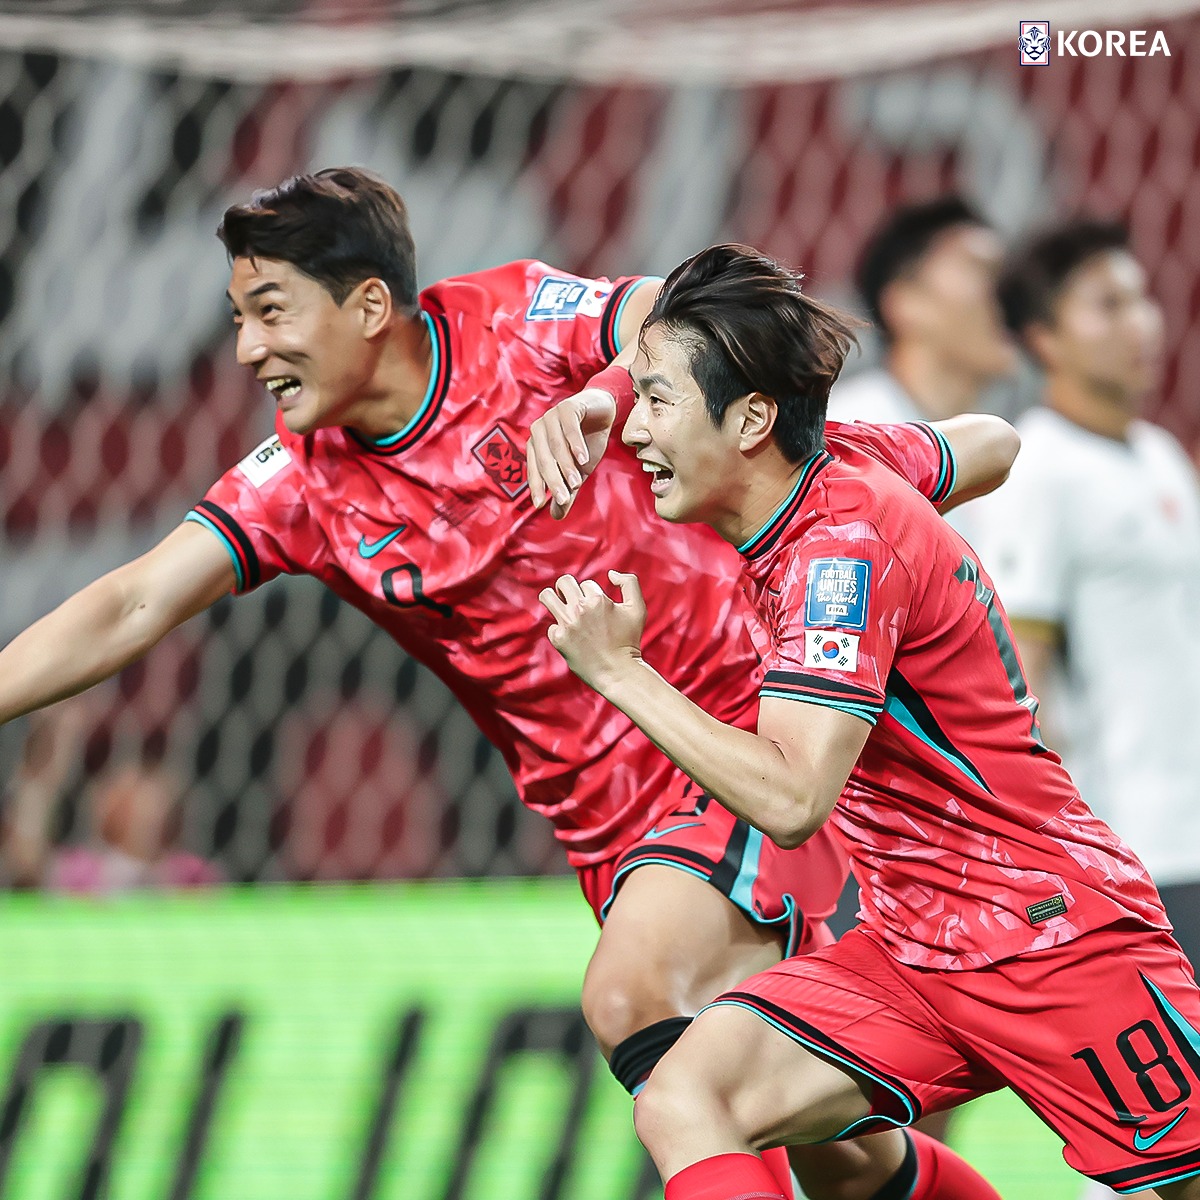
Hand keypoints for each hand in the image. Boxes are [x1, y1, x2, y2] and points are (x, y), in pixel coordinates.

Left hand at [526, 388, 616, 518]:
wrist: (603, 410)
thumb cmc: (587, 440)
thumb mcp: (579, 470)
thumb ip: (568, 490)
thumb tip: (556, 516)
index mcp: (537, 445)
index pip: (534, 469)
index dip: (537, 487)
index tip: (540, 505)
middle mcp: (539, 430)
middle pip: (544, 459)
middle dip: (553, 480)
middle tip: (563, 498)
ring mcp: (551, 416)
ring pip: (556, 445)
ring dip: (566, 466)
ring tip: (576, 483)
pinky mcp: (567, 406)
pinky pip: (569, 427)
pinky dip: (575, 444)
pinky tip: (583, 459)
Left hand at [539, 570, 646, 689]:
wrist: (618, 672)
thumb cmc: (629, 640)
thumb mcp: (637, 608)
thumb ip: (629, 583)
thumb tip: (611, 574)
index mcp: (598, 599)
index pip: (586, 584)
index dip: (592, 594)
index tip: (598, 608)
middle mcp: (580, 609)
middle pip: (563, 582)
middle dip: (567, 587)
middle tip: (571, 598)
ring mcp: (567, 624)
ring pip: (546, 596)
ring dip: (552, 597)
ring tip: (557, 604)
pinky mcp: (559, 639)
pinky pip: (551, 626)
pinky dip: (559, 630)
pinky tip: (570, 636)